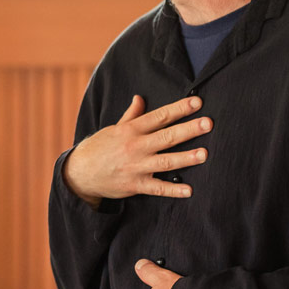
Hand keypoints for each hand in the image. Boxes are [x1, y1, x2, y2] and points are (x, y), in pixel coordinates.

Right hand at [63, 95, 211, 206]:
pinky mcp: (135, 185)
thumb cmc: (99, 148)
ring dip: (185, 158)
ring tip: (204, 154)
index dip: (179, 108)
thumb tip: (140, 98)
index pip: (159, 116)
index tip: (197, 102)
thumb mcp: (114, 128)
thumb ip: (131, 115)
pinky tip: (189, 190)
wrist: (80, 173)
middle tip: (208, 123)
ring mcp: (136, 167)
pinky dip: (173, 190)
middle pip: (166, 136)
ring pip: (165, 161)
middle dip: (188, 130)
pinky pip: (157, 188)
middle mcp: (135, 146)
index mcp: (131, 130)